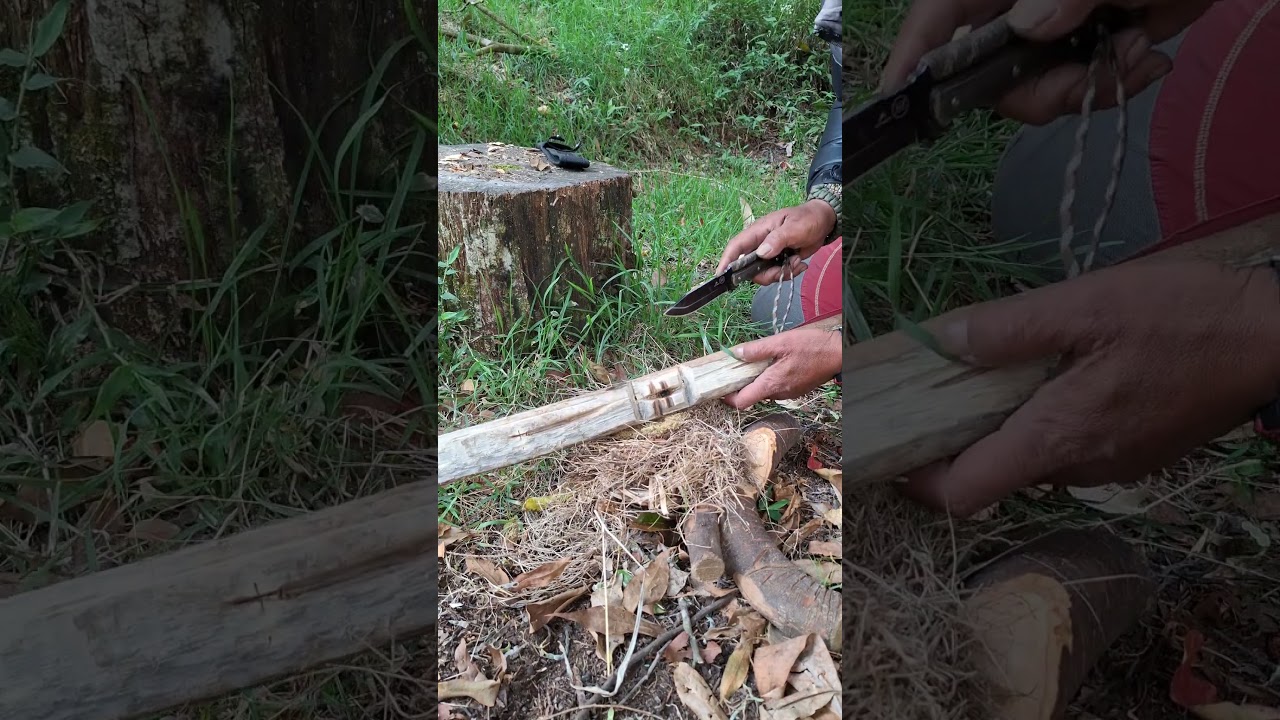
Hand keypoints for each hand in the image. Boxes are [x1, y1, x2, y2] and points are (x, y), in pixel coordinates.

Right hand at [716, 200, 834, 285]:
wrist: (824, 221)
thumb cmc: (808, 218)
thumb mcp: (794, 227)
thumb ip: (777, 239)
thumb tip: (761, 253)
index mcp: (758, 231)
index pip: (736, 246)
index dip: (726, 261)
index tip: (720, 276)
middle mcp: (760, 244)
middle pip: (749, 268)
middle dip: (766, 274)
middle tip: (783, 270)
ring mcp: (769, 253)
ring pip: (763, 274)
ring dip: (780, 273)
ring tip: (797, 263)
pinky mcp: (778, 260)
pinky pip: (776, 274)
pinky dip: (788, 273)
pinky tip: (800, 264)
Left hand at [723, 323, 842, 409]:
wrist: (839, 354)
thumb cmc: (812, 347)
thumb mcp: (781, 342)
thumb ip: (757, 349)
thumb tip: (736, 353)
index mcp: (771, 384)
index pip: (741, 403)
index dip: (727, 398)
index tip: (719, 389)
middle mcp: (778, 394)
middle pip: (752, 396)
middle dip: (742, 384)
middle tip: (736, 367)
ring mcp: (788, 394)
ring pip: (765, 391)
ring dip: (758, 380)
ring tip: (757, 362)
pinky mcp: (796, 390)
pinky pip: (777, 388)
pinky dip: (770, 379)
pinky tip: (774, 364)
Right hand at [880, 0, 1214, 124]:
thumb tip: (1028, 27)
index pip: (937, 18)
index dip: (913, 58)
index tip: (898, 98)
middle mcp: (1012, 7)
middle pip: (983, 73)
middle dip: (1034, 91)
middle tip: (1083, 84)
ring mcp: (1049, 30)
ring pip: (1030, 91)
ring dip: (1085, 89)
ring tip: (1137, 53)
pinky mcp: (1085, 49)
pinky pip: (1076, 91)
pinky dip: (1113, 86)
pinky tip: (1146, 58)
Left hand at [902, 258, 1279, 516]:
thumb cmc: (1186, 318)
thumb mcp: (1089, 305)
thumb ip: (1010, 328)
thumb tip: (942, 341)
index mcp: (1056, 440)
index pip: (963, 495)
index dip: (916, 481)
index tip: (888, 448)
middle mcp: (1078, 468)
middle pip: (992, 473)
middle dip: (955, 439)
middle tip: (930, 387)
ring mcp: (1112, 465)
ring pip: (1031, 457)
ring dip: (1002, 424)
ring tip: (987, 370)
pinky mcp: (1136, 452)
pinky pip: (1069, 446)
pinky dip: (1043, 420)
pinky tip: (1048, 374)